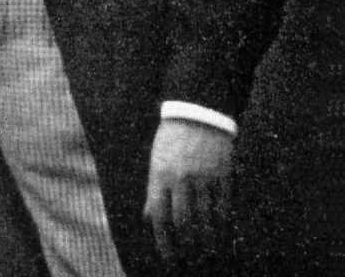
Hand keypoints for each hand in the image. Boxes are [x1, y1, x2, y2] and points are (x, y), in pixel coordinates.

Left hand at [143, 119, 233, 264]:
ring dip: (208, 241)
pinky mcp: (223, 174)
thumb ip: (154, 190)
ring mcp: (203, 177)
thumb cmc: (172, 138)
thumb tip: (149, 219)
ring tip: (209, 254)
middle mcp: (181, 179)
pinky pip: (224, 207)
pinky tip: (224, 236)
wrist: (197, 111)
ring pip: (206, 219)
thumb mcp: (156, 160)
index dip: (165, 244)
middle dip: (188, 247)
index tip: (170, 260)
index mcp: (160, 176)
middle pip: (185, 223)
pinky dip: (224, 226)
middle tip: (193, 261)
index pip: (161, 219)